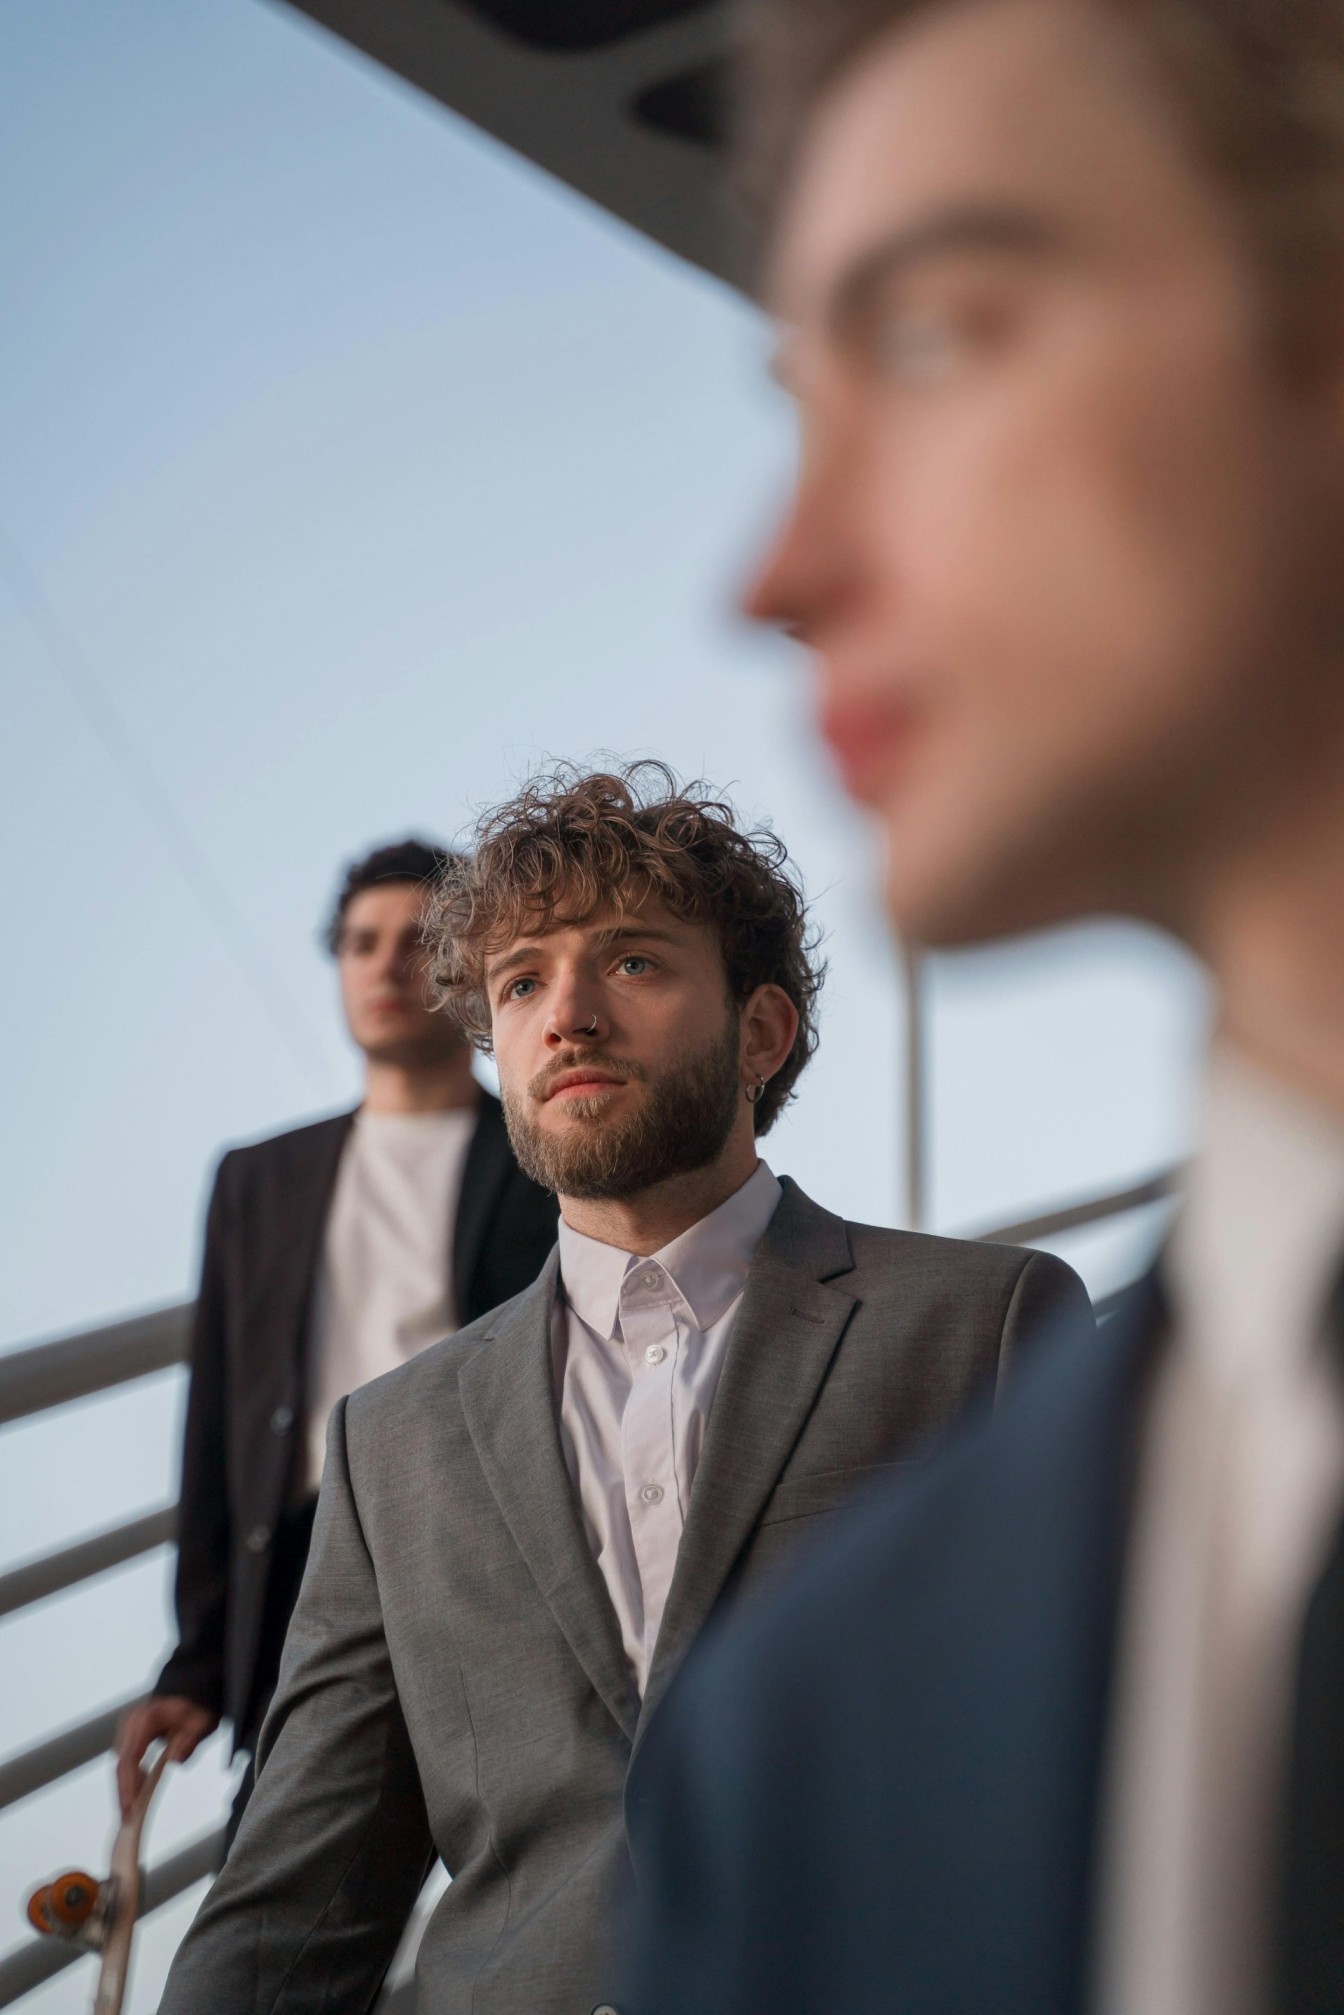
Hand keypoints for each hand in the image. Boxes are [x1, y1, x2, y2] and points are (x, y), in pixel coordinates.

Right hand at [115, 1695, 217, 1819]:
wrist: (194, 1690)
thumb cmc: (197, 1706)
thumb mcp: (202, 1722)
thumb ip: (190, 1741)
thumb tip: (174, 1759)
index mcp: (145, 1720)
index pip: (129, 1758)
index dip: (128, 1786)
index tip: (130, 1808)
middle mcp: (131, 1723)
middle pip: (120, 1764)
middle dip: (123, 1793)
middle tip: (127, 1820)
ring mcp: (129, 1728)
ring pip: (121, 1764)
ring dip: (125, 1788)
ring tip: (130, 1813)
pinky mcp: (132, 1735)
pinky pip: (128, 1760)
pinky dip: (131, 1779)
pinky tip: (138, 1794)